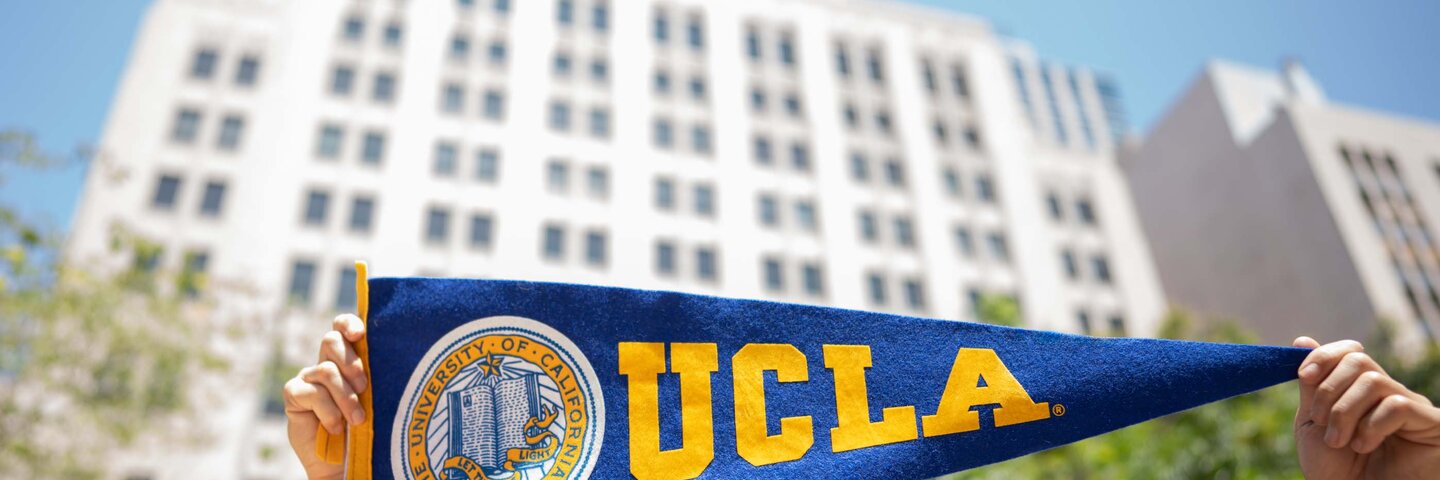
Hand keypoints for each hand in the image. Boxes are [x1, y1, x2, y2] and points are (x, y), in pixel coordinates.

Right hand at [284, 314, 368, 479]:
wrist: (345, 462)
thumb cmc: (367, 429)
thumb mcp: (375, 399)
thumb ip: (376, 376)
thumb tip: (392, 353)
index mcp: (349, 358)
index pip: (343, 327)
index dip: (349, 323)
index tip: (360, 334)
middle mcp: (327, 363)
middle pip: (331, 340)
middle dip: (351, 362)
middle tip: (366, 387)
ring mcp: (308, 377)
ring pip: (327, 371)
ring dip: (346, 397)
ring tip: (357, 420)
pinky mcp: (294, 394)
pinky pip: (311, 392)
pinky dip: (328, 411)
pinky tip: (335, 427)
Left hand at [1292, 337, 1439, 478]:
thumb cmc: (1338, 472)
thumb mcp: (1314, 425)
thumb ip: (1311, 386)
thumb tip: (1302, 340)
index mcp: (1360, 392)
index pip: (1349, 352)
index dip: (1324, 356)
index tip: (1303, 376)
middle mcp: (1389, 394)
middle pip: (1358, 360)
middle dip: (1329, 390)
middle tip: (1323, 423)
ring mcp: (1412, 407)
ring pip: (1373, 381)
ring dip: (1345, 411)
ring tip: (1340, 441)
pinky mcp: (1431, 423)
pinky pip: (1397, 404)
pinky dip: (1372, 424)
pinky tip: (1365, 445)